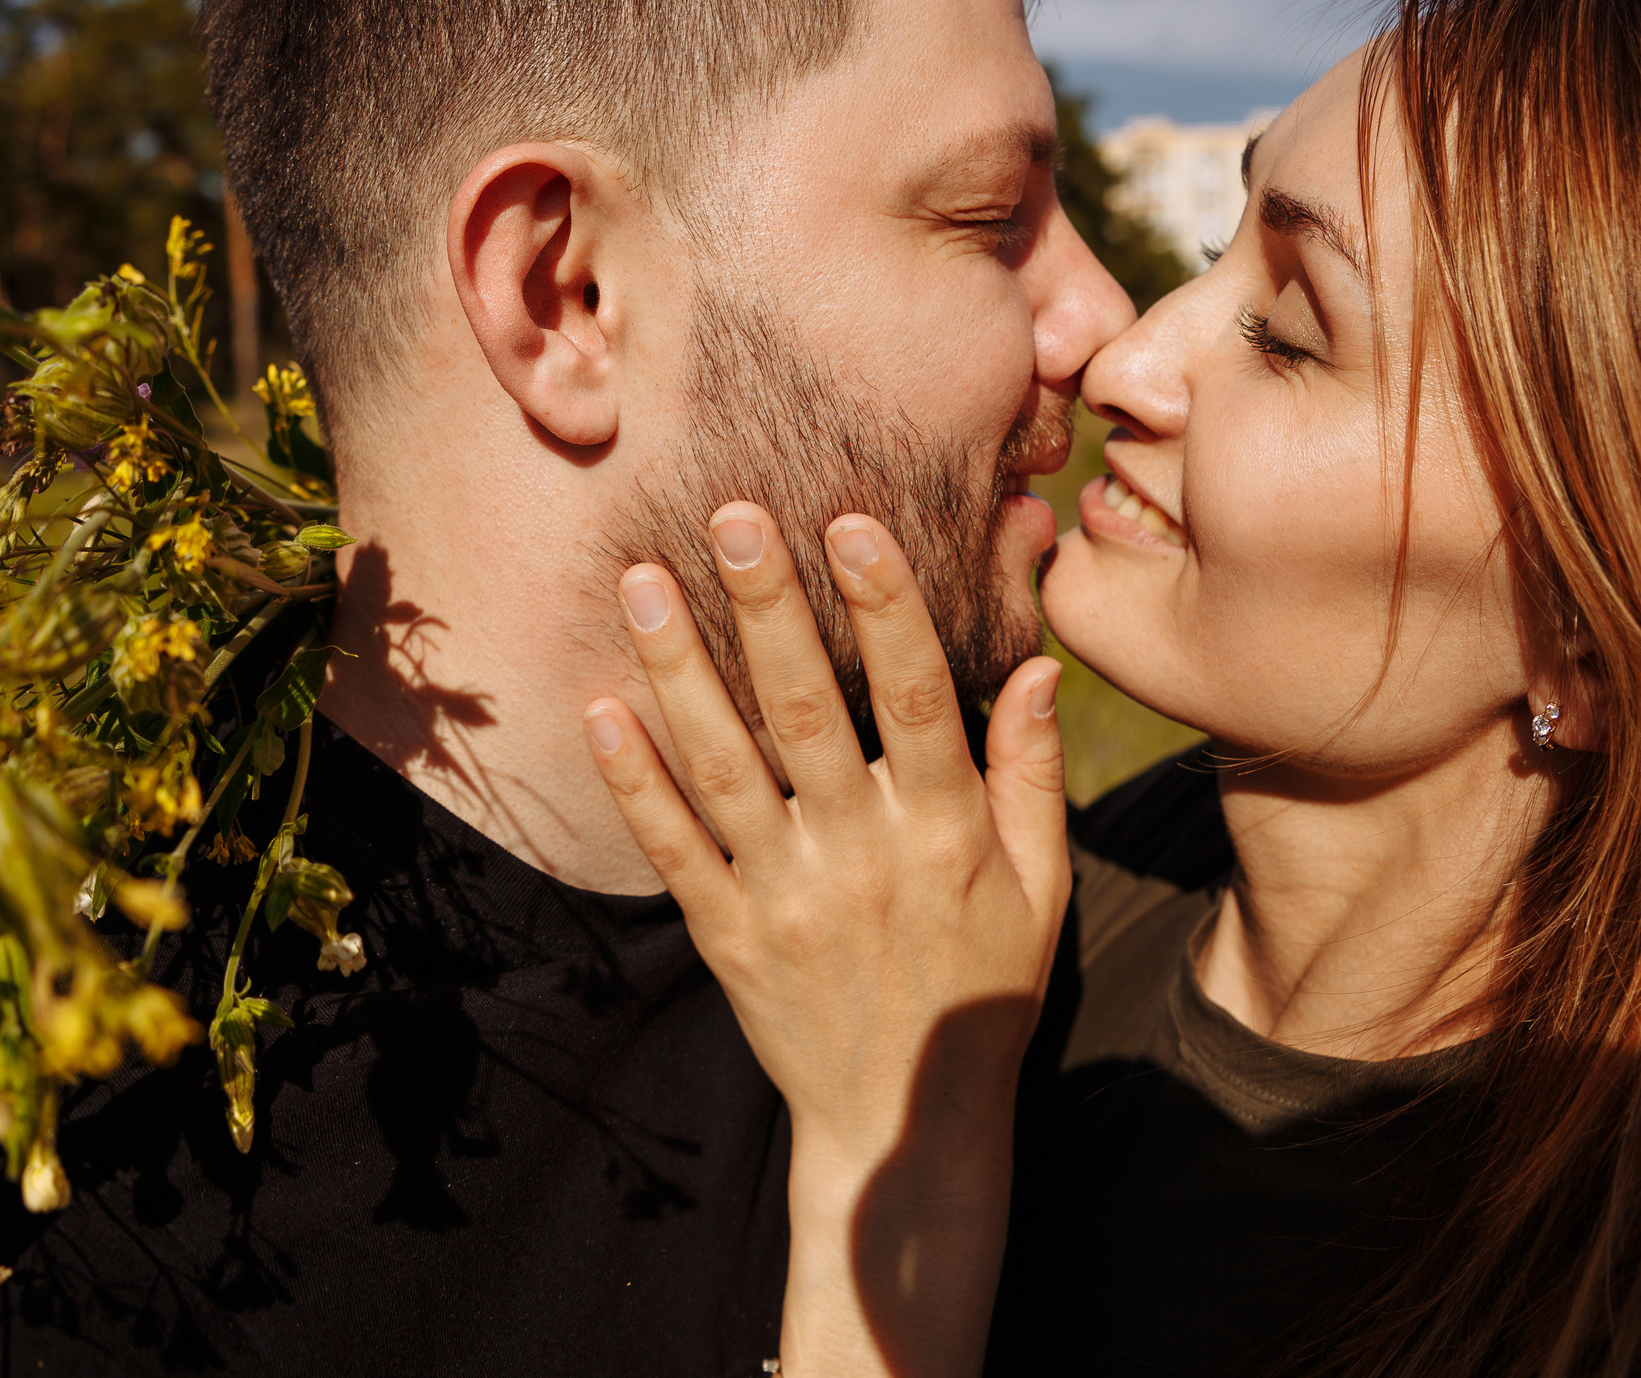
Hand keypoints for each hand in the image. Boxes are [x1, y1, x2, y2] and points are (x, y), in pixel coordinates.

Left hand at [583, 503, 1069, 1377]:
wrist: (906, 1125)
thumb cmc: (983, 990)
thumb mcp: (1041, 887)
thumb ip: (1033, 775)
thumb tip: (1041, 663)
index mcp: (946, 833)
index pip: (915, 699)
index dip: (886, 608)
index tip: (852, 523)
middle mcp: (862, 857)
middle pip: (806, 713)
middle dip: (769, 608)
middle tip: (732, 516)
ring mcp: (786, 899)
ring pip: (724, 767)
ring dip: (679, 669)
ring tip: (642, 580)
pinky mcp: (728, 938)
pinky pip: (672, 850)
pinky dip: (633, 782)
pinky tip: (599, 711)